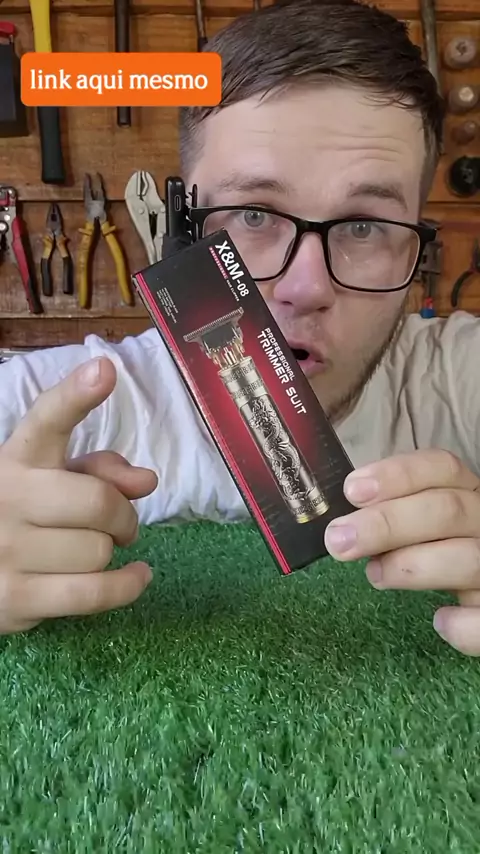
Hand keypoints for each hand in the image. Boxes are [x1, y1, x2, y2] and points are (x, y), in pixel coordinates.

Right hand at [0, 357, 157, 633]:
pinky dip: (127, 587)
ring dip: (110, 552)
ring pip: (100, 551)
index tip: (104, 371)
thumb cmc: (22, 516)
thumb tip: (147, 480)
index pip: (46, 421)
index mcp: (17, 459)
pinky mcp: (16, 599)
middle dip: (123, 516)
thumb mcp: (52, 480)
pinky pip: (94, 593)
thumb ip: (98, 469)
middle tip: (120, 525)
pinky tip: (136, 576)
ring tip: (92, 551)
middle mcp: (7, 498)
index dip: (76, 396)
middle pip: (99, 502)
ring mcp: (7, 551)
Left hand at [324, 449, 479, 655]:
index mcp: (468, 493)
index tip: (352, 491)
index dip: (398, 475)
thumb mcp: (421, 523)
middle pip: (447, 510)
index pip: (442, 468)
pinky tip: (440, 621)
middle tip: (339, 540)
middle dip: (388, 523)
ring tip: (375, 574)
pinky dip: (464, 623)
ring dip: (413, 566)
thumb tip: (338, 525)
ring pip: (468, 559)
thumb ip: (390, 515)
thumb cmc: (441, 549)